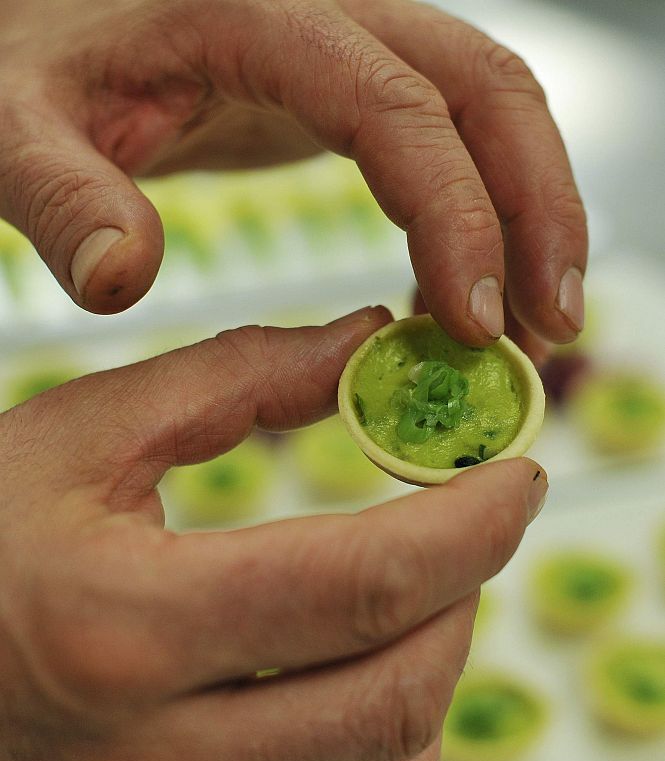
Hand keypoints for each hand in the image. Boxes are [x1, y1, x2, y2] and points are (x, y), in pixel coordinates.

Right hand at [0, 306, 547, 760]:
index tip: (517, 477)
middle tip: (471, 523)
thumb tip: (364, 339)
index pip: (359, 584)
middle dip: (466, 592)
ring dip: (436, 671)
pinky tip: (366, 675)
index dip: (468, 526)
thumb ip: (233, 379)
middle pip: (395, 694)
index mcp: (122, 626)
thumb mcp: (82, 436)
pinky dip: (390, 746)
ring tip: (419, 593)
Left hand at [1, 0, 585, 347]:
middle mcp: (332, 17)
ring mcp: (352, 51)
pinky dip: (479, 218)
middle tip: (548, 327)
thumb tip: (121, 277)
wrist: (53, 28)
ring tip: (533, 324)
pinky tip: (461, 293)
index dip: (457, 215)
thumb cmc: (33, 61)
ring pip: (490, 112)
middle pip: (488, 92)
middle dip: (538, 213)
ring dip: (530, 216)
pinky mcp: (352, 92)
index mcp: (262, 16)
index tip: (473, 321)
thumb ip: (63, 194)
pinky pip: (450, 142)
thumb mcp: (21, 122)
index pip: (398, 109)